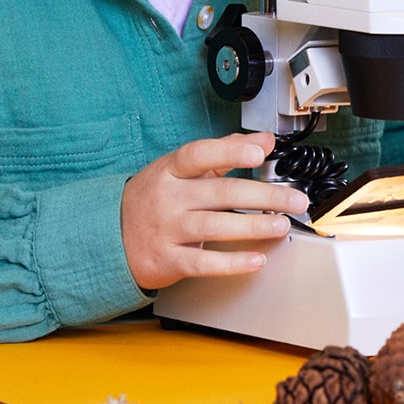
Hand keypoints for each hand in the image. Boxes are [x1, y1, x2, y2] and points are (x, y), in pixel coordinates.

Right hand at [120, 132, 309, 290]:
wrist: (109, 236)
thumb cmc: (153, 199)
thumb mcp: (180, 169)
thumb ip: (224, 152)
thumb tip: (264, 140)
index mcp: (170, 171)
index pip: (199, 155)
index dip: (230, 152)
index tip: (260, 152)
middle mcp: (168, 198)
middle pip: (221, 193)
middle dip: (264, 196)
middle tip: (295, 199)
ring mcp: (166, 229)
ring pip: (215, 226)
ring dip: (254, 226)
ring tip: (281, 225)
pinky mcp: (168, 260)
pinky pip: (203, 263)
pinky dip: (232, 263)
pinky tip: (256, 260)